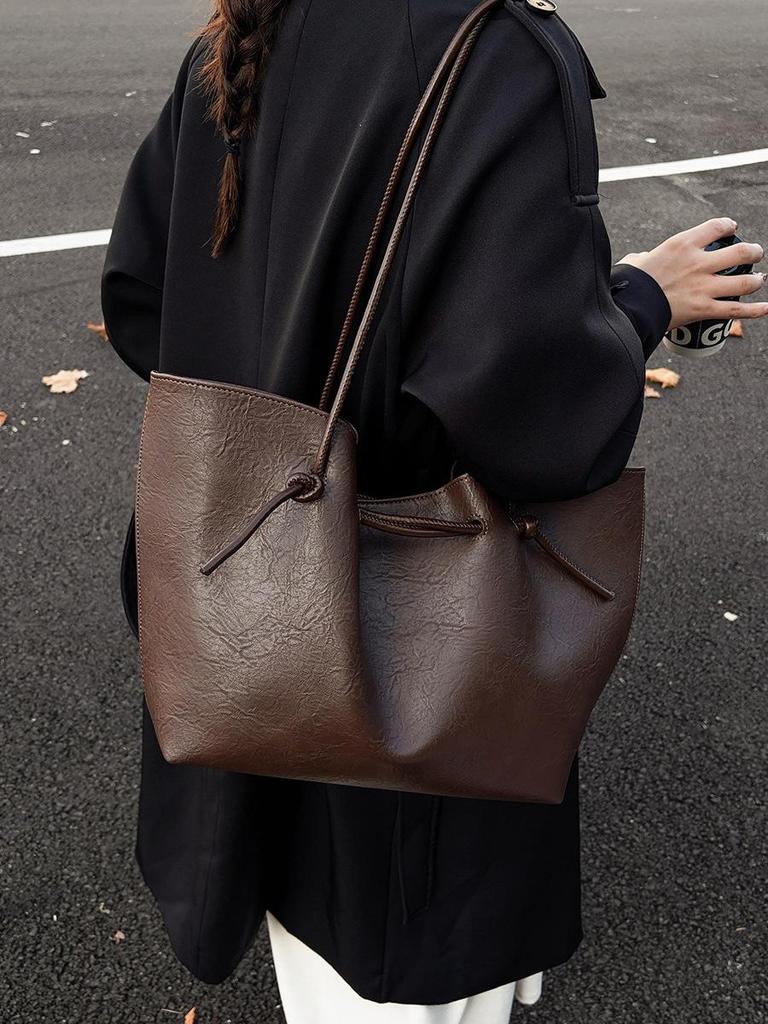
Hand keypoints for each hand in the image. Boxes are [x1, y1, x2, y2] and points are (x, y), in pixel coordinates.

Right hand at [617, 217, 767, 330]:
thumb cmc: (629, 283)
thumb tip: (643, 260)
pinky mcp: (704, 309)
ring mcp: (704, 287)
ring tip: (759, 279)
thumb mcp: (636, 261)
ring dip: (756, 280)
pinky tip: (766, 308)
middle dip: (753, 252)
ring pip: (743, 281)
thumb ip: (645, 258)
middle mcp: (699, 263)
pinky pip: (736, 310)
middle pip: (740, 252)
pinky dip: (755, 310)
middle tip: (756, 254)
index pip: (716, 226)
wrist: (630, 307)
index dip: (728, 225)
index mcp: (682, 244)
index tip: (731, 228)